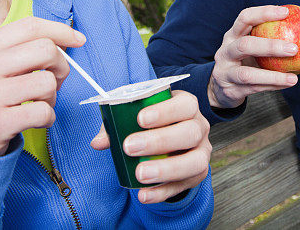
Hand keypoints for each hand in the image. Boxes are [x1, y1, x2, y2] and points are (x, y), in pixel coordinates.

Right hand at [0, 16, 85, 157]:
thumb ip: (20, 48)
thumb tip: (70, 38)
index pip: (29, 27)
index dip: (60, 31)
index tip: (78, 39)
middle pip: (45, 50)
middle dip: (61, 66)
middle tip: (54, 81)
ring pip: (47, 82)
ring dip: (52, 96)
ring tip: (39, 103)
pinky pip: (43, 112)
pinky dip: (48, 118)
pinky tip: (35, 120)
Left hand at [90, 91, 210, 202]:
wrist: (169, 143)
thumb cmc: (151, 124)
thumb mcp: (136, 116)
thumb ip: (117, 125)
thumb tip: (98, 142)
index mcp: (187, 106)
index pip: (185, 104)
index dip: (165, 111)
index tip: (140, 119)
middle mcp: (199, 127)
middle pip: (190, 132)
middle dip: (160, 140)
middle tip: (130, 147)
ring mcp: (201, 152)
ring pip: (195, 161)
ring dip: (166, 169)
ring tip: (140, 174)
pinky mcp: (197, 175)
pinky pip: (184, 185)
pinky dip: (162, 192)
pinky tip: (143, 194)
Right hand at [208, 5, 298, 108]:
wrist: (220, 88)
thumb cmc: (243, 61)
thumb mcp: (251, 47)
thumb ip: (268, 37)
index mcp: (231, 36)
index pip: (245, 18)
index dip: (264, 13)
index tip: (286, 12)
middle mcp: (225, 52)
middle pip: (244, 45)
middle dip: (270, 46)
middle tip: (294, 49)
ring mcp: (225, 72)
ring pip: (247, 74)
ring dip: (273, 76)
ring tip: (293, 78)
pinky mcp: (230, 90)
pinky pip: (254, 89)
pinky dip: (272, 87)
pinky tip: (287, 84)